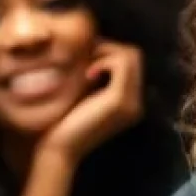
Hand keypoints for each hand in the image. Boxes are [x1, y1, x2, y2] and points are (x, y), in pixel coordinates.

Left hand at [38, 41, 144, 162]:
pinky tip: (86, 76)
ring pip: (131, 56)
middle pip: (135, 55)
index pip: (132, 62)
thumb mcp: (83, 93)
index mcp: (129, 102)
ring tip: (86, 67)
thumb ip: (94, 75)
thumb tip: (93, 46)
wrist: (59, 149)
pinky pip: (121, 63)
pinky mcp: (120, 100)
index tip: (86, 57)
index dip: (110, 51)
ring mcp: (131, 102)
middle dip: (109, 48)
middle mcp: (136, 103)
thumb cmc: (63, 123)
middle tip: (86, 58)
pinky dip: (103, 61)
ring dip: (106, 52)